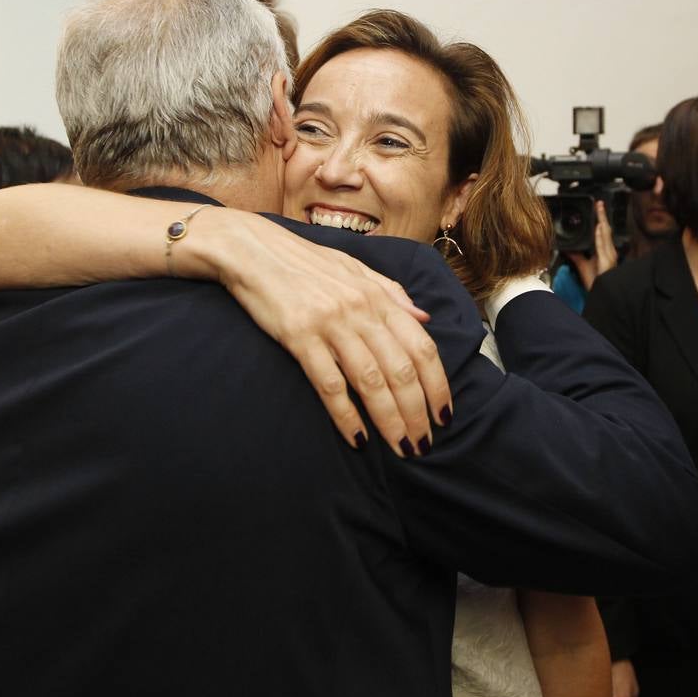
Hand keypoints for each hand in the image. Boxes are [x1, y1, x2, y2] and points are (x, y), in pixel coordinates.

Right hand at [194, 212, 450, 457]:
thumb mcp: (356, 268)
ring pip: (371, 381)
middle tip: (423, 445)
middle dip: (417, 412)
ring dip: (390, 419)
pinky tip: (356, 437)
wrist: (253, 249)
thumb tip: (425, 319)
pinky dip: (345, 414)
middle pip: (401, 370)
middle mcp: (361, 310)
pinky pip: (329, 383)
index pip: (422, 347)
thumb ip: (392, 294)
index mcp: (379, 296)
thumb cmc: (305, 262)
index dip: (438, 385)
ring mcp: (331, 324)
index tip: (445, 415)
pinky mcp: (299, 337)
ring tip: (401, 447)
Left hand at [565, 200, 618, 291]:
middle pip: (606, 230)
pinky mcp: (606, 261)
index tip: (597, 208)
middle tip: (599, 204)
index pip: (603, 232)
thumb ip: (576, 256)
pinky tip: (598, 228)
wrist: (601, 294)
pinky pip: (603, 246)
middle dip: (602, 216)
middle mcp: (609, 251)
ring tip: (599, 210)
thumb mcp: (583, 266)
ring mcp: (609, 256)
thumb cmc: (596, 282)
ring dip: (602, 222)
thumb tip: (568, 248)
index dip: (600, 219)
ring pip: (605, 235)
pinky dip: (601, 237)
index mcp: (605, 251)